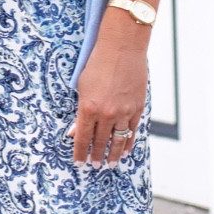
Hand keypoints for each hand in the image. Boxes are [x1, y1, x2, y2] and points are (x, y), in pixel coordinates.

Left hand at [70, 13, 146, 166]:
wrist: (122, 47)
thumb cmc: (97, 63)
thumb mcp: (81, 86)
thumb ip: (80, 111)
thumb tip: (76, 131)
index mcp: (89, 108)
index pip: (83, 138)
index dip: (80, 153)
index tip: (79, 163)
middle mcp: (107, 113)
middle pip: (100, 142)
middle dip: (96, 156)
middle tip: (94, 166)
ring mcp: (124, 112)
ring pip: (118, 140)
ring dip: (113, 154)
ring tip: (110, 164)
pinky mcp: (137, 107)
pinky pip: (132, 131)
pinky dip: (128, 142)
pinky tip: (124, 151)